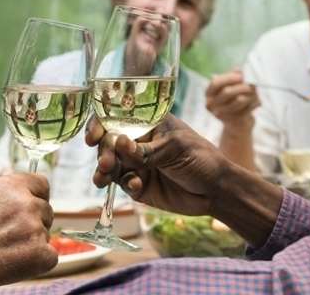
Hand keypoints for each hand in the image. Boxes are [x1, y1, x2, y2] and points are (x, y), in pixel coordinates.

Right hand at [0, 174, 56, 287]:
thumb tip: (16, 182)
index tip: (29, 207)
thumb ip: (3, 190)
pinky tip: (14, 261)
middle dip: (33, 221)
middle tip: (9, 234)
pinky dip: (36, 261)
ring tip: (5, 248)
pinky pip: (50, 255)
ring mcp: (35, 229)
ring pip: (45, 234)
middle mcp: (27, 204)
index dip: (36, 196)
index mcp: (12, 186)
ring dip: (32, 241)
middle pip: (46, 210)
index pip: (42, 185)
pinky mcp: (40, 254)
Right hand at [84, 116, 281, 245]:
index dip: (101, 124)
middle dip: (103, 152)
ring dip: (104, 170)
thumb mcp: (176, 149)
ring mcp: (137, 163)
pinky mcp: (138, 185)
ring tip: (103, 179)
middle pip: (109, 142)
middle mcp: (139, 141)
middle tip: (105, 164)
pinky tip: (136, 186)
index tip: (93, 137)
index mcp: (149, 123)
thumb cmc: (202, 159)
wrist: (216, 191)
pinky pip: (122, 183)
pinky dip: (124, 184)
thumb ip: (147, 150)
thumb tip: (118, 143)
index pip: (118, 117)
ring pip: (110, 164)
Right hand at [204, 68, 260, 127]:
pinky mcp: (234, 121)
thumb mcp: (232, 87)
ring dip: (251, 95)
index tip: (241, 76)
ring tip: (255, 94)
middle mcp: (212, 105)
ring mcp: (222, 114)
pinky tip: (256, 102)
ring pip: (240, 100)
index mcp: (209, 94)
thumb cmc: (234, 100)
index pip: (215, 83)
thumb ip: (234, 77)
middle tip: (254, 85)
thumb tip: (238, 70)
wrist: (237, 124)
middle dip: (243, 86)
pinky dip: (255, 102)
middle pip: (228, 92)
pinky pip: (247, 108)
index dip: (229, 78)